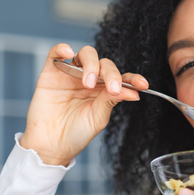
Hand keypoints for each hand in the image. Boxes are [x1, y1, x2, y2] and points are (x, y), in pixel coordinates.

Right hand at [19, 44, 147, 165]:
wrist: (51, 145)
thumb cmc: (76, 133)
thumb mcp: (98, 118)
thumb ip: (112, 100)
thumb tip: (134, 91)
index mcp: (104, 90)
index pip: (122, 77)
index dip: (133, 78)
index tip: (143, 84)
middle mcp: (90, 79)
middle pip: (105, 64)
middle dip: (112, 74)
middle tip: (112, 89)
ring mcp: (71, 74)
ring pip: (86, 54)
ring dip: (91, 64)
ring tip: (88, 83)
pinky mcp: (51, 73)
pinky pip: (56, 53)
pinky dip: (62, 49)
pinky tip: (68, 53)